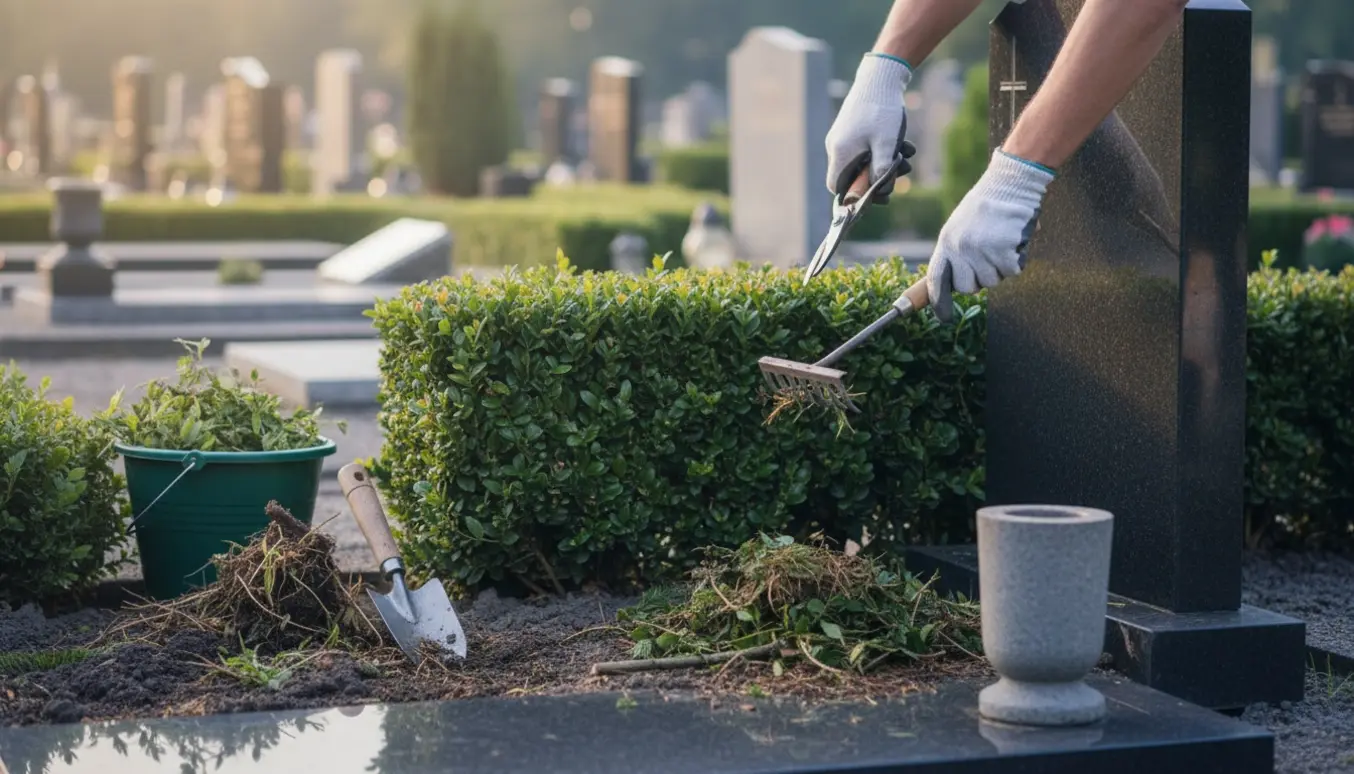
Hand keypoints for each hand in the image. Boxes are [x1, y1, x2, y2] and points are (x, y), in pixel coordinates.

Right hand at [825, 53, 912, 204]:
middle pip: (853, 175)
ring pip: (863, 161)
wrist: (880, 77)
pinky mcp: (852, 128)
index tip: (877, 193)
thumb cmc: (882, 111)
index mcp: (840, 152)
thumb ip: (882, 172)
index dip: (854, 195)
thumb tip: (881, 192)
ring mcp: (843, 136)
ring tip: (906, 154)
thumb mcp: (886, 145)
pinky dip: (883, 149)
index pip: (837, 187)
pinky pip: (865, 147)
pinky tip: (903, 143)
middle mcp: (836, 146)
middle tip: (901, 172)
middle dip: (878, 177)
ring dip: (885, 162)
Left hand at [926, 149, 1054, 322]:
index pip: (936, 280)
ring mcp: (980, 251)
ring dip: (1000, 267)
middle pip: (968, 288)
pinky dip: (1017, 259)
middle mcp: (959, 249)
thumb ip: (956, 251)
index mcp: (946, 242)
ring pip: (992, 281)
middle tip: (989, 258)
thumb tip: (957, 283)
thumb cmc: (987, 205)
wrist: (1010, 183)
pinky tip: (1014, 240)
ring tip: (1001, 242)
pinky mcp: (1002, 251)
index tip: (943, 318)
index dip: (938, 302)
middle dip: (980, 280)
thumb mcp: (961, 226)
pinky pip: (1011, 271)